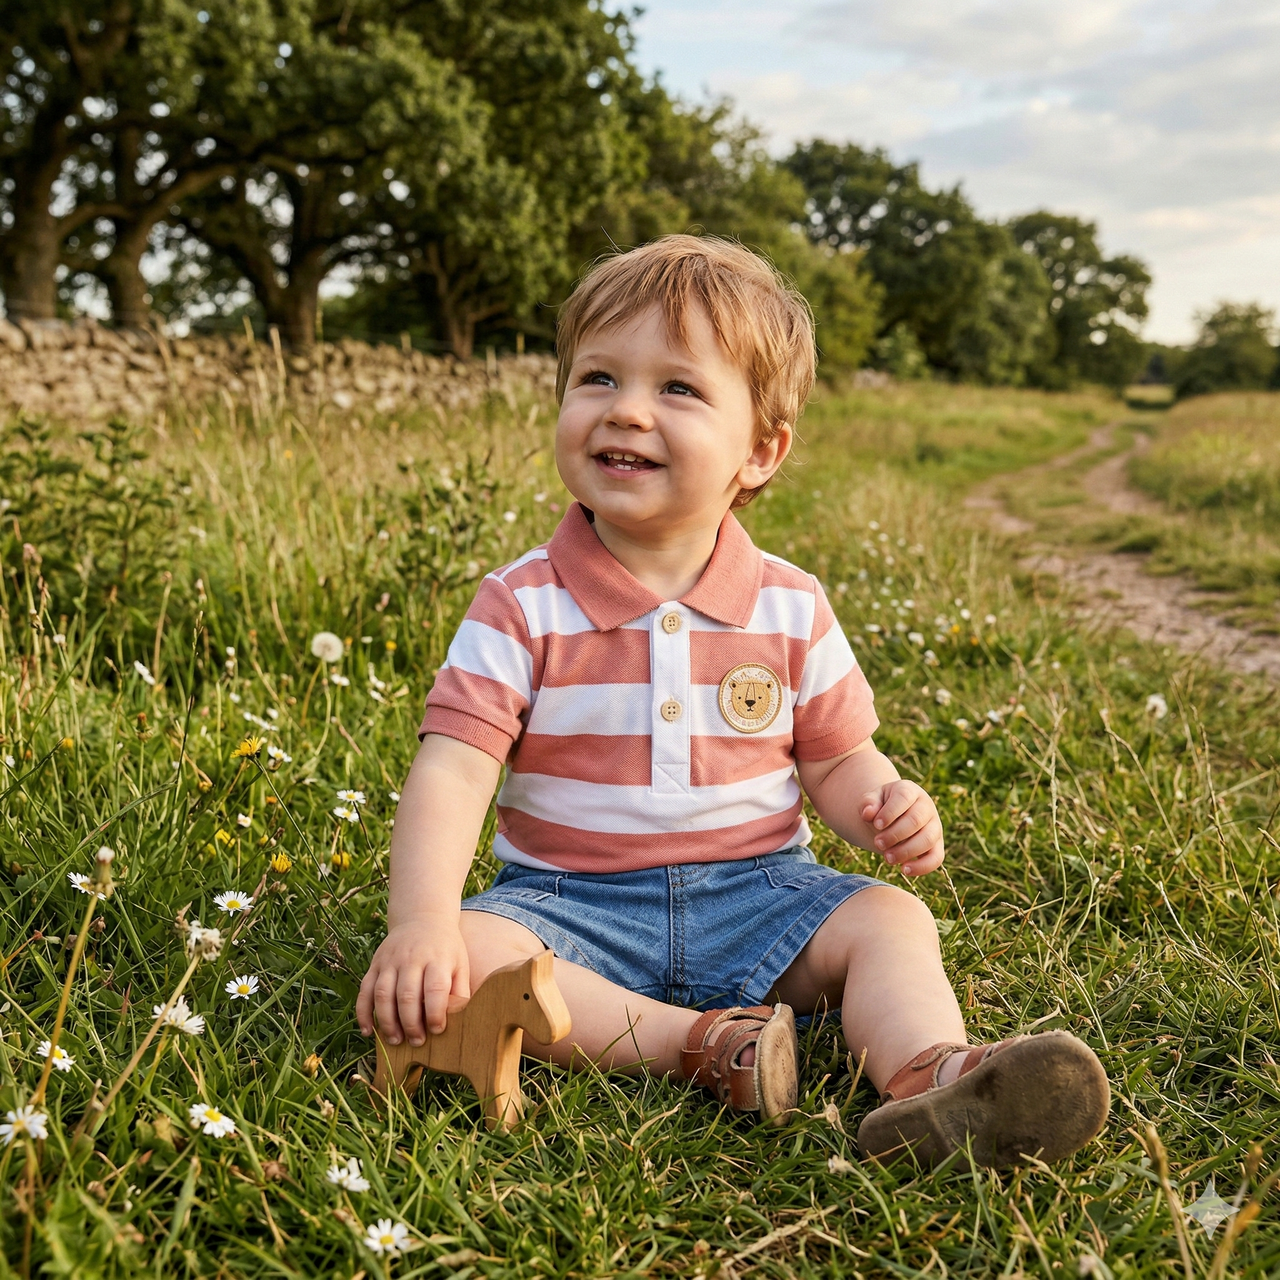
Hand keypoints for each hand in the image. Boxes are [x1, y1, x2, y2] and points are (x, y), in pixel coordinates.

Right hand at [356, 916, 469, 1045]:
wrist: (423, 918)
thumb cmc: (445, 949)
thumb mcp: (460, 963)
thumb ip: (459, 990)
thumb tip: (457, 1019)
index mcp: (437, 958)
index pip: (435, 989)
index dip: (435, 1013)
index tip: (437, 1030)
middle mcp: (411, 958)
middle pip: (407, 995)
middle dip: (411, 1023)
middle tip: (416, 1042)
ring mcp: (390, 960)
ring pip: (383, 994)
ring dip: (387, 1022)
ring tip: (395, 1041)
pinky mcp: (375, 964)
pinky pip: (365, 990)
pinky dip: (363, 1013)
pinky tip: (368, 1031)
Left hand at [860, 780, 944, 875]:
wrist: (893, 816)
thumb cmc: (881, 806)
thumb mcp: (872, 800)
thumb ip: (868, 803)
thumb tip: (867, 813)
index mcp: (910, 791)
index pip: (903, 798)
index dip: (890, 812)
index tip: (876, 824)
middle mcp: (926, 807)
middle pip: (915, 820)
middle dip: (895, 835)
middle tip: (877, 844)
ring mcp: (934, 826)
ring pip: (927, 840)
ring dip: (906, 851)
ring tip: (887, 858)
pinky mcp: (937, 845)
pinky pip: (936, 858)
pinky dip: (922, 866)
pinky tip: (904, 870)